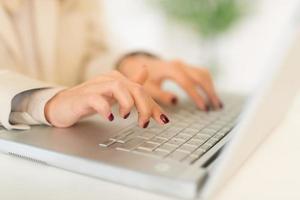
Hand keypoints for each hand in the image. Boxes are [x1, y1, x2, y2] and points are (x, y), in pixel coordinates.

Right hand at [45, 70, 168, 127]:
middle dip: (145, 107)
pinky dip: (106, 109)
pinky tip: (110, 118)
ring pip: (118, 88)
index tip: (163, 121)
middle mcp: (108, 80)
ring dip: (128, 104)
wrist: (62, 105)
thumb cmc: (89, 100)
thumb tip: (145, 71)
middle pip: (135, 88)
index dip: (154, 106)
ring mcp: (95, 87)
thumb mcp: (114, 93)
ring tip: (127, 117)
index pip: (142, 91)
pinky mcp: (83, 97)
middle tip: (144, 123)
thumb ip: (130, 84)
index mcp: (118, 79)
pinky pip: (97, 99)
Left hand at [118, 55, 222, 110]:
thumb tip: (176, 101)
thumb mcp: (147, 88)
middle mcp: (179, 65)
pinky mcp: (186, 67)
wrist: (139, 64)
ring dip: (211, 88)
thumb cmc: (143, 79)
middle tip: (217, 107)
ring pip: (203, 74)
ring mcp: (184, 64)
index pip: (186, 82)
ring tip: (217, 104)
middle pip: (200, 76)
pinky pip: (201, 74)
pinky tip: (212, 95)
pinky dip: (208, 84)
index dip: (196, 95)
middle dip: (210, 92)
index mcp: (170, 69)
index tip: (204, 108)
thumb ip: (160, 95)